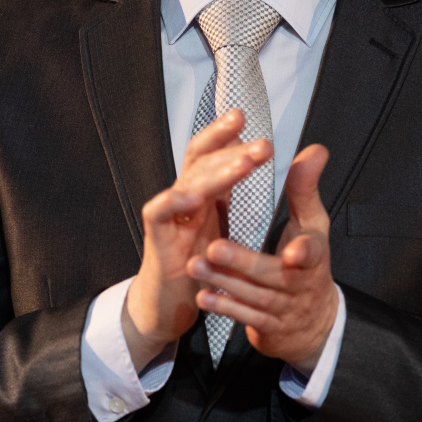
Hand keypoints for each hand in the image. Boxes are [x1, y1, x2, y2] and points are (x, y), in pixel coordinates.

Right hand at [124, 110, 271, 369]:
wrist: (173, 305)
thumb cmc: (201, 265)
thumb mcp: (228, 227)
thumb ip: (244, 197)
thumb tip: (263, 164)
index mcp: (204, 193)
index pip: (210, 153)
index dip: (223, 133)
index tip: (243, 115)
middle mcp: (185, 198)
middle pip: (200, 160)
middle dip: (229, 147)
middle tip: (262, 143)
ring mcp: (170, 216)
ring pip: (188, 182)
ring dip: (217, 172)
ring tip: (246, 164)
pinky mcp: (157, 239)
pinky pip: (158, 212)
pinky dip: (174, 201)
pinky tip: (196, 196)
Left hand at [188, 143, 337, 371]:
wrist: (312, 324)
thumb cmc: (306, 261)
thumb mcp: (313, 225)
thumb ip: (306, 188)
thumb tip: (316, 150)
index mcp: (313, 257)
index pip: (313, 253)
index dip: (304, 252)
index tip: (293, 252)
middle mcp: (300, 285)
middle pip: (273, 276)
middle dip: (243, 263)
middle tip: (215, 247)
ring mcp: (283, 309)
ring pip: (253, 297)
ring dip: (223, 282)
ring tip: (196, 264)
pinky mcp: (267, 326)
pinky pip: (244, 318)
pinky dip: (223, 307)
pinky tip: (203, 296)